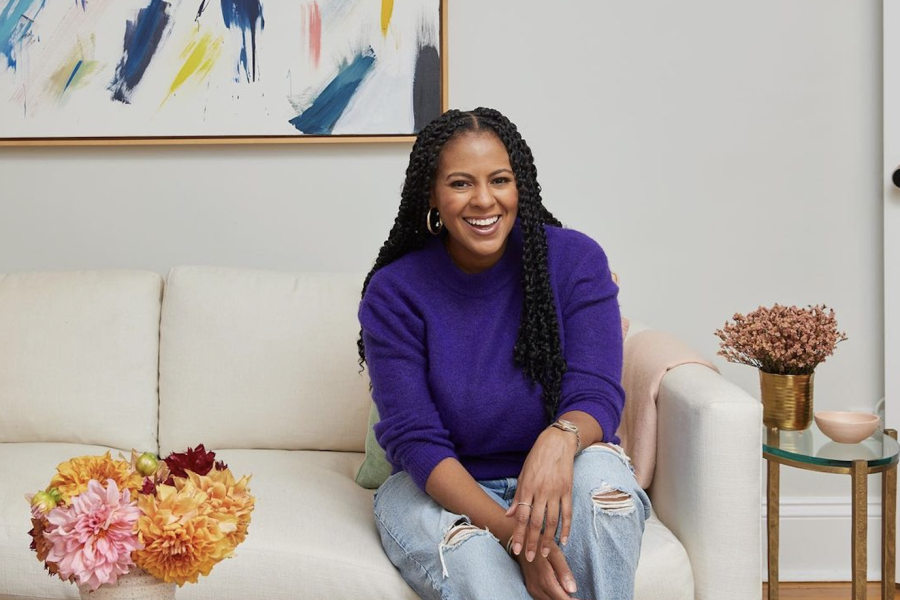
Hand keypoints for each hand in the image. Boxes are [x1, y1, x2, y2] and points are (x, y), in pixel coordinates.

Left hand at [505, 427, 575, 561]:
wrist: (557, 442)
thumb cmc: (536, 458)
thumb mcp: (522, 474)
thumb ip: (517, 496)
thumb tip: (509, 515)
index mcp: (527, 488)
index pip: (522, 516)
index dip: (519, 534)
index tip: (517, 549)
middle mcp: (541, 491)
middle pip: (536, 522)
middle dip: (532, 542)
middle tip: (530, 558)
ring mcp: (556, 491)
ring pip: (552, 521)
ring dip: (548, 539)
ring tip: (544, 553)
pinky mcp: (568, 490)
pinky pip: (568, 513)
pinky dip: (566, 528)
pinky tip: (564, 541)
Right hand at [513, 539, 580, 599]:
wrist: (522, 543)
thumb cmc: (542, 546)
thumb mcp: (555, 553)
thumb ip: (564, 572)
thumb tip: (573, 590)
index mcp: (545, 578)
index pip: (561, 598)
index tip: (582, 599)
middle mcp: (537, 587)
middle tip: (580, 598)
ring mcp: (532, 589)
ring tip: (571, 597)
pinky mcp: (531, 589)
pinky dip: (553, 599)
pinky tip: (560, 596)